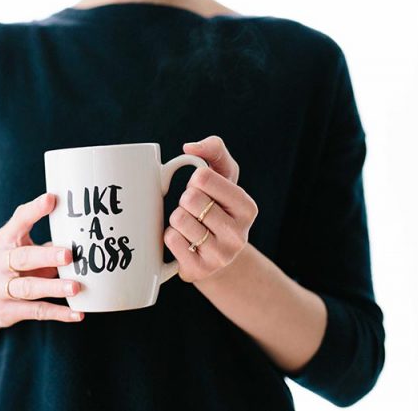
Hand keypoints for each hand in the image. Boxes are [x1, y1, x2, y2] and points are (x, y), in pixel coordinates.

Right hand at [0, 192, 84, 326]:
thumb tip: (85, 235)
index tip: (52, 199)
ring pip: (28, 288)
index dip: (34, 210)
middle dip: (46, 256)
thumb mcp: (23, 250)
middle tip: (69, 255)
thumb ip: (46, 243)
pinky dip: (58, 313)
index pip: (18, 222)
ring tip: (76, 287)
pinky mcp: (6, 311)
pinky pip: (35, 311)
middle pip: (22, 258)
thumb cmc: (15, 268)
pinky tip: (78, 314)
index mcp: (4, 241)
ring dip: (53, 287)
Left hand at [163, 135, 258, 282]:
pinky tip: (184, 242)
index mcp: (247, 207)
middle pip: (190, 199)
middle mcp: (239, 234)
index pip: (203, 178)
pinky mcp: (199, 270)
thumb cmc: (217, 207)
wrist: (216, 256)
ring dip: (177, 219)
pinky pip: (171, 239)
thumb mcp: (223, 176)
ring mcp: (220, 256)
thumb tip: (190, 147)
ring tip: (190, 226)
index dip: (195, 181)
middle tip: (195, 211)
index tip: (203, 191)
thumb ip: (214, 150)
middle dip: (185, 200)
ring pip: (178, 219)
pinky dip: (170, 236)